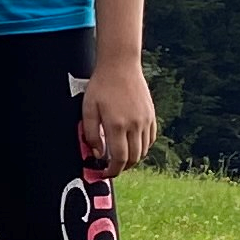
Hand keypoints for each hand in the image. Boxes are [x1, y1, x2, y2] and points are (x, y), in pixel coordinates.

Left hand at [81, 57, 156, 174]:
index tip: (105, 173)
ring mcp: (146, 120)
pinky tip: (132, 144)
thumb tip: (97, 154)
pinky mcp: (151, 115)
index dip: (112, 171)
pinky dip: (142, 146)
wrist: (120, 66)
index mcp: (117, 125)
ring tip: (120, 156)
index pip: (119, 159)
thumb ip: (91, 134)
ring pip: (144, 150)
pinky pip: (150, 139)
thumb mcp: (88, 110)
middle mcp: (134, 125)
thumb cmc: (101, 86)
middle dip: (122, 167)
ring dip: (133, 158)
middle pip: (134, 158)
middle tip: (111, 167)